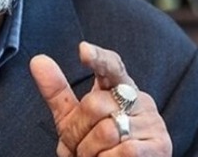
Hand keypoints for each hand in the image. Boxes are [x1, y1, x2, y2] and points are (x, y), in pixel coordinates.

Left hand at [30, 41, 171, 156]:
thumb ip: (58, 92)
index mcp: (119, 88)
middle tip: (80, 148)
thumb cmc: (98, 146)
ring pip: (107, 131)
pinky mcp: (160, 146)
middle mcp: (139, 100)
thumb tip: (37, 60)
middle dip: (78, 132)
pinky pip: (124, 151)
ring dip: (90, 151)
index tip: (83, 50)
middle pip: (94, 104)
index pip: (111, 66)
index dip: (99, 58)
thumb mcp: (73, 119)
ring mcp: (152, 123)